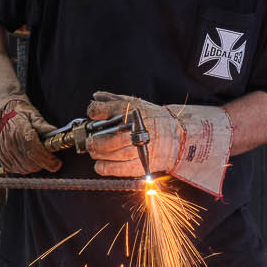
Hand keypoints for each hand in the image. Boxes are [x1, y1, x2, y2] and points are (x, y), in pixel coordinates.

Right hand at [0, 52, 61, 174]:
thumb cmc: (17, 112)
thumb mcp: (32, 113)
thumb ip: (42, 124)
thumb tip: (54, 132)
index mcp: (19, 130)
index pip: (35, 150)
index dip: (47, 159)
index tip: (57, 163)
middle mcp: (10, 142)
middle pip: (30, 161)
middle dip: (43, 164)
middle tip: (51, 161)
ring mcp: (4, 150)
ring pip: (23, 167)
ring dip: (34, 167)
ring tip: (41, 161)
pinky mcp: (1, 156)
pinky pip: (13, 169)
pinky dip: (23, 169)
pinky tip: (29, 162)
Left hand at [85, 90, 230, 197]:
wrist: (177, 137)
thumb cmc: (154, 119)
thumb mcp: (135, 103)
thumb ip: (112, 99)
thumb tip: (96, 97)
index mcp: (130, 111)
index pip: (102, 110)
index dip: (94, 113)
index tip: (93, 116)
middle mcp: (133, 129)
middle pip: (105, 136)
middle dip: (93, 140)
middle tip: (89, 141)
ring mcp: (136, 148)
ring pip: (109, 153)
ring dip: (98, 153)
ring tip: (95, 151)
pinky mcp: (139, 164)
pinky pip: (116, 168)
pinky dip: (104, 167)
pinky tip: (100, 164)